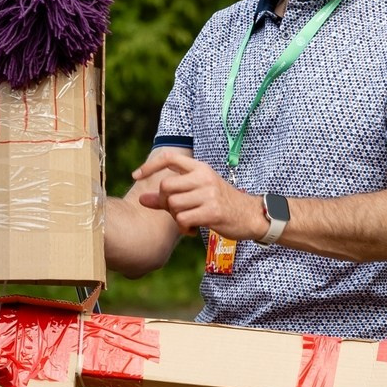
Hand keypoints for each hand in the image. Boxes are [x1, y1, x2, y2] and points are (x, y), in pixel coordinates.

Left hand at [129, 148, 263, 241]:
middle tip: (175, 211)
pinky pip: (183, 219)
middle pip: (166, 186)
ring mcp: (209, 194)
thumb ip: (168, 197)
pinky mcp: (212, 211)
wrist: (250, 216)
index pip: (169, 157)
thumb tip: (142, 199)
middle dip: (165, 202)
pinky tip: (191, 229)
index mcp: (199, 168)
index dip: (149, 165)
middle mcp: (204, 177)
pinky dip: (183, 227)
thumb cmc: (220, 204)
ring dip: (176, 217)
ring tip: (187, 221)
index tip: (136, 175)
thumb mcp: (196, 194)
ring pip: (173, 205)